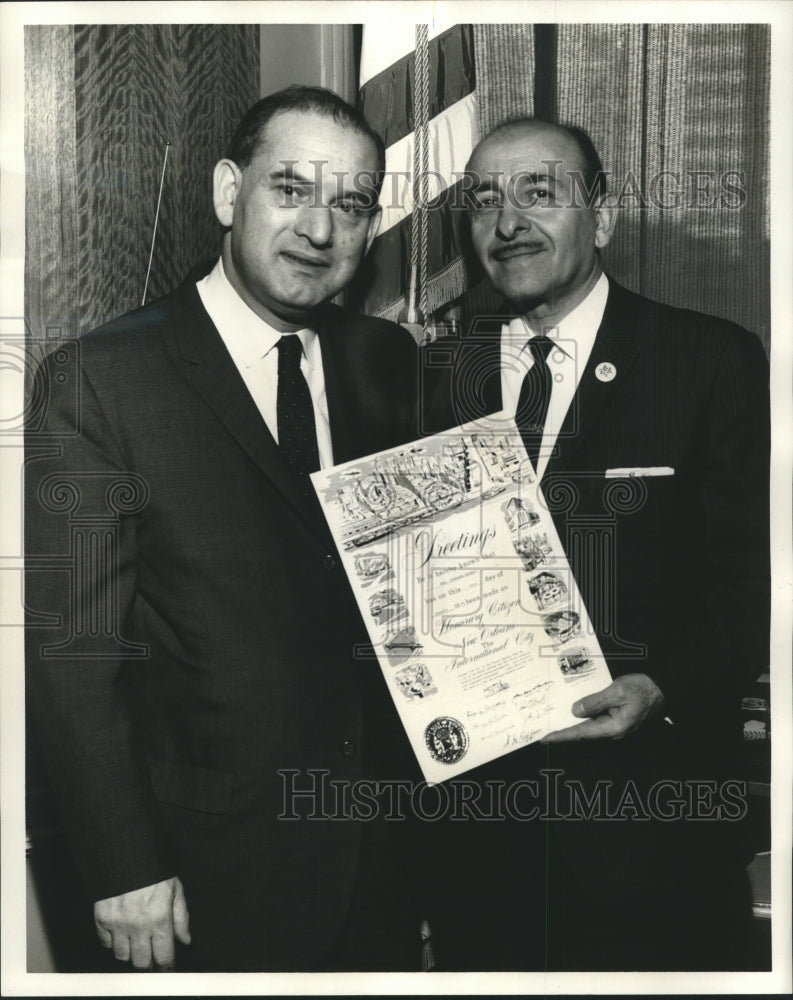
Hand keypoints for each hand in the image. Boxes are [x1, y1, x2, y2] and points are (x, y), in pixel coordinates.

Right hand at [94, 876, 190, 969]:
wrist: (126, 854)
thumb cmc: (154, 870)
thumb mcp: (175, 890)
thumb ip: (181, 917)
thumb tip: (186, 940)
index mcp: (160, 919)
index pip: (164, 957)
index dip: (166, 965)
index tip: (166, 966)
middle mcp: (139, 927)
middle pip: (142, 963)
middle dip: (148, 962)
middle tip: (151, 955)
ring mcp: (118, 925)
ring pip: (122, 956)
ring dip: (130, 952)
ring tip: (135, 941)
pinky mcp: (102, 920)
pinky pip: (106, 943)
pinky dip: (113, 941)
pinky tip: (120, 931)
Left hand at [541, 673, 664, 742]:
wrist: (662, 690)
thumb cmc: (642, 689)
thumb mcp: (617, 691)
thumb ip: (595, 702)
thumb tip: (576, 711)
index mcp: (613, 727)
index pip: (581, 734)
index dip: (562, 736)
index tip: (545, 738)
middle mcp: (613, 731)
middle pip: (583, 733)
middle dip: (564, 732)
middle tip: (544, 731)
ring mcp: (615, 727)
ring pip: (589, 727)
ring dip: (572, 725)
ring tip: (554, 721)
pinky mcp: (616, 720)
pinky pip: (596, 720)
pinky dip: (584, 717)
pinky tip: (573, 712)